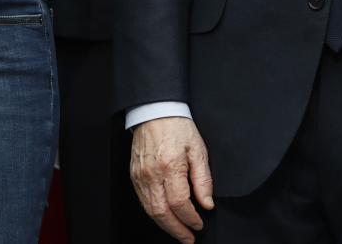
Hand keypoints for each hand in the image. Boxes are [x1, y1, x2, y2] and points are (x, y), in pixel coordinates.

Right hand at [130, 117, 214, 242]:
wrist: (155, 112)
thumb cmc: (177, 127)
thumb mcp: (198, 150)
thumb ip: (203, 179)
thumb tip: (207, 203)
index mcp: (170, 166)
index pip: (180, 203)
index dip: (190, 218)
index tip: (199, 224)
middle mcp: (152, 175)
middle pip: (162, 213)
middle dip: (177, 230)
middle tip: (188, 238)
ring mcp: (140, 177)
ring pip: (150, 211)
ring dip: (166, 226)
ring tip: (179, 232)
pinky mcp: (134, 177)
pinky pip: (144, 202)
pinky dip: (155, 214)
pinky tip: (165, 218)